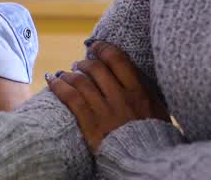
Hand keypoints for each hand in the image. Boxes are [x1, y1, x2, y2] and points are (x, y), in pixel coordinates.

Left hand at [46, 41, 167, 151]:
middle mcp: (121, 98)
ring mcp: (105, 111)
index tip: (96, 48)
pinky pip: (71, 98)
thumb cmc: (153, 137)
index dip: (102, 48)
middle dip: (85, 62)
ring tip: (66, 73)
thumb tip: (133, 73)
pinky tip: (52, 80)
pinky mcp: (91, 125)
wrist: (144, 163)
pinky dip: (59, 86)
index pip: (117, 59)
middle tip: (80, 64)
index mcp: (138, 92)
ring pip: (81, 81)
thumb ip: (146, 91)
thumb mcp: (158, 111)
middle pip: (96, 68)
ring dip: (70, 73)